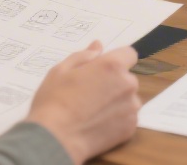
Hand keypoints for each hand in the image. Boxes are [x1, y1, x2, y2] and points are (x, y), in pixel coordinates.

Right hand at [25, 42, 140, 163]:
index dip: (116, 60)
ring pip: (128, 98)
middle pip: (127, 78)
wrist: (56, 139)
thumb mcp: (61, 70)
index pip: (129, 54)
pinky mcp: (130, 128)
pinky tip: (97, 123)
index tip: (102, 69)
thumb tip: (98, 46)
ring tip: (92, 110)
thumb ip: (84, 56)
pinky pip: (127, 117)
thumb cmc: (54, 101)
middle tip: (90, 92)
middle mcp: (128, 85)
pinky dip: (117, 118)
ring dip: (116, 101)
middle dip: (113, 82)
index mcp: (112, 66)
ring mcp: (131, 108)